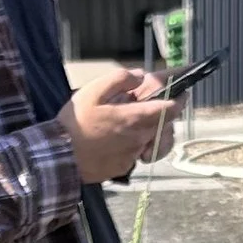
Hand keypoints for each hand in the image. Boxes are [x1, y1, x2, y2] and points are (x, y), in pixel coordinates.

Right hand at [64, 64, 174, 184]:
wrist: (60, 157)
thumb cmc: (75, 122)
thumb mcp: (93, 91)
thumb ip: (119, 79)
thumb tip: (140, 75)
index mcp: (135, 118)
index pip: (170, 108)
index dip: (180, 99)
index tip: (182, 92)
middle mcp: (140, 138)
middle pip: (166, 125)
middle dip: (165, 114)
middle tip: (153, 105)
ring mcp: (133, 155)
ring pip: (155, 142)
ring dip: (153, 131)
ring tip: (139, 124)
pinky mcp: (124, 167)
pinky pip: (139, 155)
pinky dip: (137, 146)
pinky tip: (121, 140)